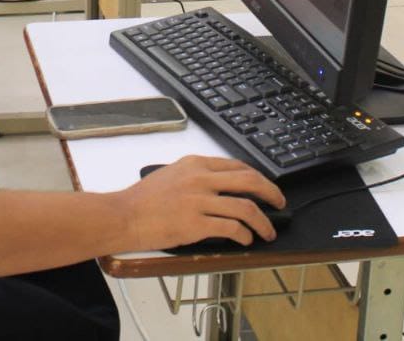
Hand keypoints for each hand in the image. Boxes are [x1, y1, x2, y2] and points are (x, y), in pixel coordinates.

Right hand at [119, 155, 283, 249]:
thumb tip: (219, 186)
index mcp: (194, 164)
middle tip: (280, 203)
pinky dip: (245, 235)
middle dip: (271, 193)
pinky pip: (232, 228)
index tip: (265, 187)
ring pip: (246, 208)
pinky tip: (246, 240)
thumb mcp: (170, 174)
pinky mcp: (196, 223)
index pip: (236, 166)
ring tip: (267, 232)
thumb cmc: (142, 199)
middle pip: (249, 181)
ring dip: (263, 222)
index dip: (258, 178)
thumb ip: (195, 176)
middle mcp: (200, 179)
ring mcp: (199, 201)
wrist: (123, 215)